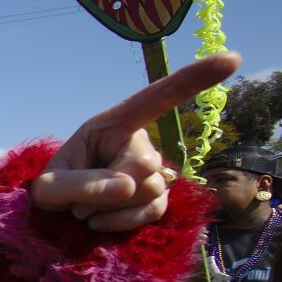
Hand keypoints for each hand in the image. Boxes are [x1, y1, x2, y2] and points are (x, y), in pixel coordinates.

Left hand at [30, 52, 240, 231]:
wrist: (54, 220)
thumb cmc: (51, 192)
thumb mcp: (49, 187)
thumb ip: (80, 184)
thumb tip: (130, 185)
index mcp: (114, 124)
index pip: (155, 98)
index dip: (193, 79)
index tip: (232, 58)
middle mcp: (140, 143)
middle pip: (142, 166)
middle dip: (106, 190)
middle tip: (77, 198)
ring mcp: (154, 173)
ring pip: (149, 192)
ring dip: (109, 210)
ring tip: (85, 209)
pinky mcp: (158, 200)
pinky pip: (152, 212)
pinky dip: (121, 223)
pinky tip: (99, 222)